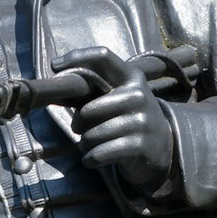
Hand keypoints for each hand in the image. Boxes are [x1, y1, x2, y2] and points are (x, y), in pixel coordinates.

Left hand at [56, 47, 174, 192]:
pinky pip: (98, 154)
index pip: (103, 57)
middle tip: (82, 130)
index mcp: (131, 77)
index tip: (55, 65)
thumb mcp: (120, 97)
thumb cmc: (129, 119)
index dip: (77, 58)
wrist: (161, 147)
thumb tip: (58, 82)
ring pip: (91, 136)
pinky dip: (90, 160)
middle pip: (86, 110)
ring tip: (94, 145)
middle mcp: (138, 95)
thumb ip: (96, 89)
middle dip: (78, 125)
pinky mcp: (139, 146)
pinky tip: (94, 159)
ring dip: (85, 146)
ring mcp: (141, 121)